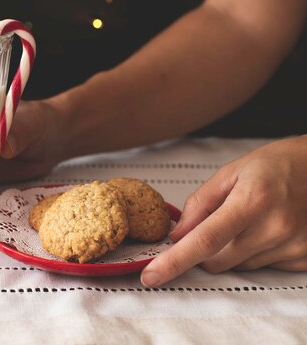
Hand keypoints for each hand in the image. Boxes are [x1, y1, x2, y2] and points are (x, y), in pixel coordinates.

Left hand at [141, 135, 306, 286]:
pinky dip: (254, 252)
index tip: (150, 275)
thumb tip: (176, 235)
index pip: (205, 239)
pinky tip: (267, 229)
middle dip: (203, 249)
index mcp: (252, 201)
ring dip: (231, 250)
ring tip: (250, 219)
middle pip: (216, 261)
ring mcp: (293, 246)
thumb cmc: (274, 167)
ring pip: (237, 266)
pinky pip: (262, 267)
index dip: (174, 261)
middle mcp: (275, 227)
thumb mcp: (230, 173)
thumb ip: (199, 204)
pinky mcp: (304, 260)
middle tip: (216, 223)